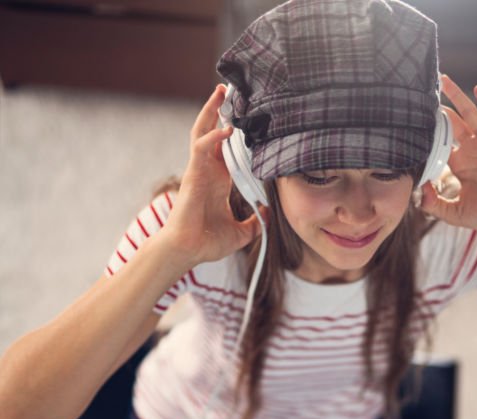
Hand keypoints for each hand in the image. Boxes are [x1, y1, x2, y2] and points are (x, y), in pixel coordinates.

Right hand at [161, 85, 265, 265]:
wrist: (188, 250)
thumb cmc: (207, 242)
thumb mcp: (240, 233)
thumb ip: (254, 223)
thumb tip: (267, 214)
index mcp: (218, 180)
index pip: (226, 148)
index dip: (235, 132)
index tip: (247, 116)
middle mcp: (208, 171)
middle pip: (211, 131)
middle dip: (219, 110)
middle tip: (228, 89)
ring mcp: (199, 169)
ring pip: (202, 131)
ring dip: (211, 110)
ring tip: (220, 91)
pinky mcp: (193, 173)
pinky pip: (202, 147)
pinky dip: (214, 136)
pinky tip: (227, 128)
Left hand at [420, 75, 476, 238]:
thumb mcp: (454, 213)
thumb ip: (434, 204)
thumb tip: (418, 190)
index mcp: (461, 165)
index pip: (441, 143)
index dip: (429, 133)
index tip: (413, 121)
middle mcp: (473, 150)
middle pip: (453, 122)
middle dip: (440, 106)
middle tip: (425, 91)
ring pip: (471, 113)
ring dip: (458, 96)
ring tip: (444, 80)